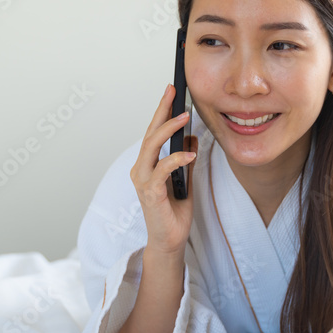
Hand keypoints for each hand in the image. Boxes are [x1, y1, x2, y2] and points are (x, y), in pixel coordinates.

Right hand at [129, 84, 197, 255]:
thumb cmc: (173, 214)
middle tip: (173, 92)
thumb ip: (185, 159)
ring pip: (151, 147)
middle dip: (162, 110)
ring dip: (168, 129)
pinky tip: (190, 153)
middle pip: (150, 133)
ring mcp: (143, 181)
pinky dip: (176, 159)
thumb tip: (191, 138)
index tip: (171, 91)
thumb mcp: (185, 180)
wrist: (169, 241)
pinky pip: (162, 170)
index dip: (162, 111)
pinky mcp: (150, 193)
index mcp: (147, 165)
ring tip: (184, 116)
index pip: (153, 132)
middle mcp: (141, 170)